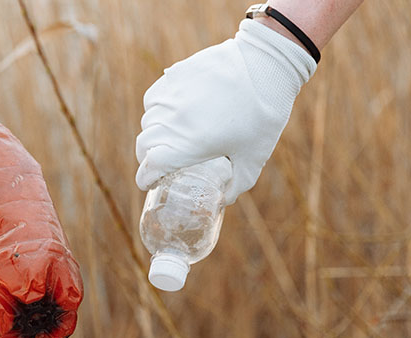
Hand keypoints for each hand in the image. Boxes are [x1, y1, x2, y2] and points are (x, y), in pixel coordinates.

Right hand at [135, 19, 315, 200]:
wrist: (266, 64)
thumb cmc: (263, 115)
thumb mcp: (254, 157)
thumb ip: (238, 184)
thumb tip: (224, 200)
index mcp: (188, 145)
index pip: (150, 166)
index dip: (145, 178)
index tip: (148, 183)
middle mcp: (173, 122)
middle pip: (144, 145)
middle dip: (147, 159)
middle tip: (158, 164)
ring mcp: (171, 97)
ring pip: (148, 121)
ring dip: (152, 134)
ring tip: (166, 138)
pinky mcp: (174, 76)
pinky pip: (153, 98)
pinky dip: (156, 110)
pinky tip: (169, 112)